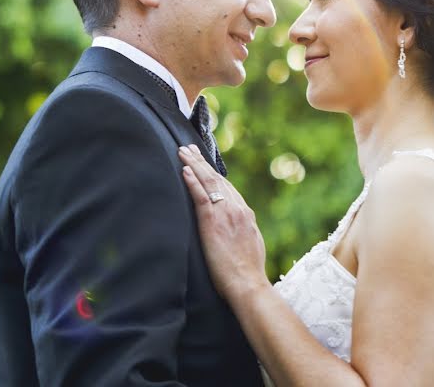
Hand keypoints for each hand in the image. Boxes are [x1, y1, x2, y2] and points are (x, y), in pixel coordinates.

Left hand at [178, 144, 269, 301]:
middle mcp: (237, 209)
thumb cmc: (247, 273)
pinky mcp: (212, 221)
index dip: (215, 175)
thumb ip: (242, 232)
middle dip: (202, 163)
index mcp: (246, 215)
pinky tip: (184, 169)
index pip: (228, 188)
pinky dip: (192, 180)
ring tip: (183, 152)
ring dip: (194, 164)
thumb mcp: (250, 246)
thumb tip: (235, 230)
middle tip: (190, 149)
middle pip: (217, 179)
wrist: (248, 283)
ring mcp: (225, 213)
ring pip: (208, 182)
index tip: (205, 165)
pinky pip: (200, 195)